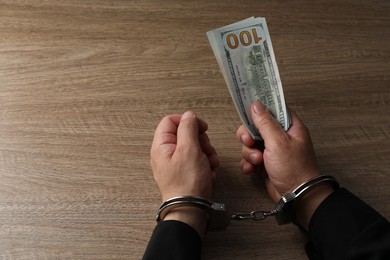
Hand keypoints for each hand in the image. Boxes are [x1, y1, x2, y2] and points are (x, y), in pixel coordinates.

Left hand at [150, 111, 218, 235]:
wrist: (191, 209)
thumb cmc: (187, 183)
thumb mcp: (189, 149)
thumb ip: (188, 128)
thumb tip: (189, 116)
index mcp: (161, 146)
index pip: (171, 121)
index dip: (187, 121)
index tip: (200, 127)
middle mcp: (167, 153)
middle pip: (186, 134)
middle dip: (201, 140)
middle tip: (206, 150)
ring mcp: (177, 163)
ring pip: (195, 147)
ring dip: (207, 153)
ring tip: (209, 164)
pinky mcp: (186, 172)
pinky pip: (198, 160)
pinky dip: (207, 164)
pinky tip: (210, 172)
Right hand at [236, 102, 333, 228]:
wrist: (296, 196)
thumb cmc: (294, 168)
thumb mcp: (278, 141)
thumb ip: (265, 122)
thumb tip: (256, 105)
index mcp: (289, 127)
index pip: (273, 109)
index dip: (260, 108)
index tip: (248, 109)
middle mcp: (281, 137)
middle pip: (257, 126)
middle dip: (249, 135)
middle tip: (249, 142)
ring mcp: (272, 151)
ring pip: (251, 143)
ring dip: (249, 152)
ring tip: (257, 161)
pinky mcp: (265, 163)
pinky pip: (250, 158)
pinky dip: (248, 163)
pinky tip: (251, 169)